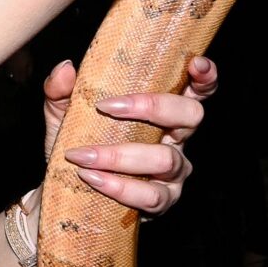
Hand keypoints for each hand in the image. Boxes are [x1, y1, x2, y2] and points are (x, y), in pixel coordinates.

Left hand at [43, 55, 217, 216]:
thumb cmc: (77, 146)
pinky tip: (92, 178)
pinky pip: (151, 195)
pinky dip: (119, 186)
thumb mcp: (64, 115)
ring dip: (121, 156)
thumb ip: (62, 91)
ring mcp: (174, 173)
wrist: (65, 193)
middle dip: (152, 107)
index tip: (196, 64)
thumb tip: (66, 69)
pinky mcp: (163, 202)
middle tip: (108, 105)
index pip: (196, 91)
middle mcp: (176, 139)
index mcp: (162, 113)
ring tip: (83, 156)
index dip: (205, 77)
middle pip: (190, 115)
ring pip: (165, 159)